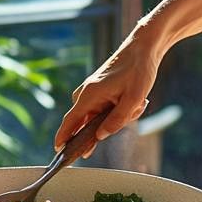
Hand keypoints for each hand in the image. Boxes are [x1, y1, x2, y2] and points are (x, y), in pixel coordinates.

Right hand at [54, 34, 162, 153]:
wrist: (142, 49)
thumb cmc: (138, 70)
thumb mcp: (133, 99)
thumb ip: (117, 120)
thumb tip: (100, 137)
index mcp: (89, 95)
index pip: (70, 121)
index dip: (63, 137)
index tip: (58, 152)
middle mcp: (86, 94)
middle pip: (88, 124)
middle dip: (109, 126)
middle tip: (131, 112)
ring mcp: (92, 93)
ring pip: (100, 118)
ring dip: (119, 117)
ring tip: (137, 103)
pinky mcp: (99, 92)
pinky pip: (105, 111)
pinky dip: (120, 110)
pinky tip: (135, 102)